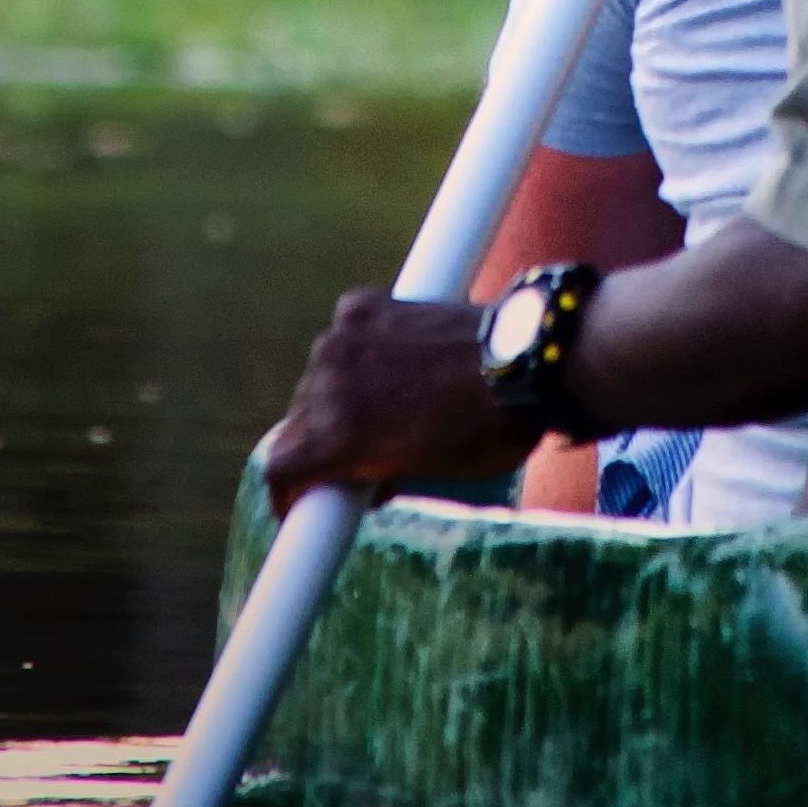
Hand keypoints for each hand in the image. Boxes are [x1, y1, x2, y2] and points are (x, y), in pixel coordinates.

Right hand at [262, 289, 536, 507]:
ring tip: (383, 403)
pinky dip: (359, 348)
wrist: (528, 359)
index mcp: (338, 435)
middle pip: (298, 422)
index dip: (288, 493)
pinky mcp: (363, 303)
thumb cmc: (486, 430)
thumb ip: (380, 473)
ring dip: (338, 393)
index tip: (299, 502)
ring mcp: (343, 336)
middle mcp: (327, 381)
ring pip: (318, 376)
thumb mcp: (427, 471)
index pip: (279, 469)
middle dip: (319, 443)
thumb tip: (365, 480)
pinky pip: (344, 333)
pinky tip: (389, 357)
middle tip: (354, 455)